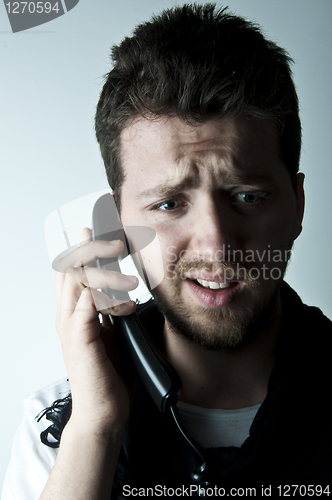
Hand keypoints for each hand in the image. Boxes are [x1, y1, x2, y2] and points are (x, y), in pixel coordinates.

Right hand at [55, 228, 138, 435]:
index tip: (95, 230)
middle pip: (69, 267)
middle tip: (112, 238)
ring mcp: (71, 325)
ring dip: (104, 269)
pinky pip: (90, 302)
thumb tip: (129, 295)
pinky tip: (128, 305)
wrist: (103, 412)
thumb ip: (115, 313)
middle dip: (90, 247)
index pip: (71, 272)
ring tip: (128, 270)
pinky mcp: (80, 336)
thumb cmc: (110, 375)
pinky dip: (110, 297)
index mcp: (75, 313)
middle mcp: (67, 315)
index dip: (81, 249)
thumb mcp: (115, 335)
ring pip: (78, 278)